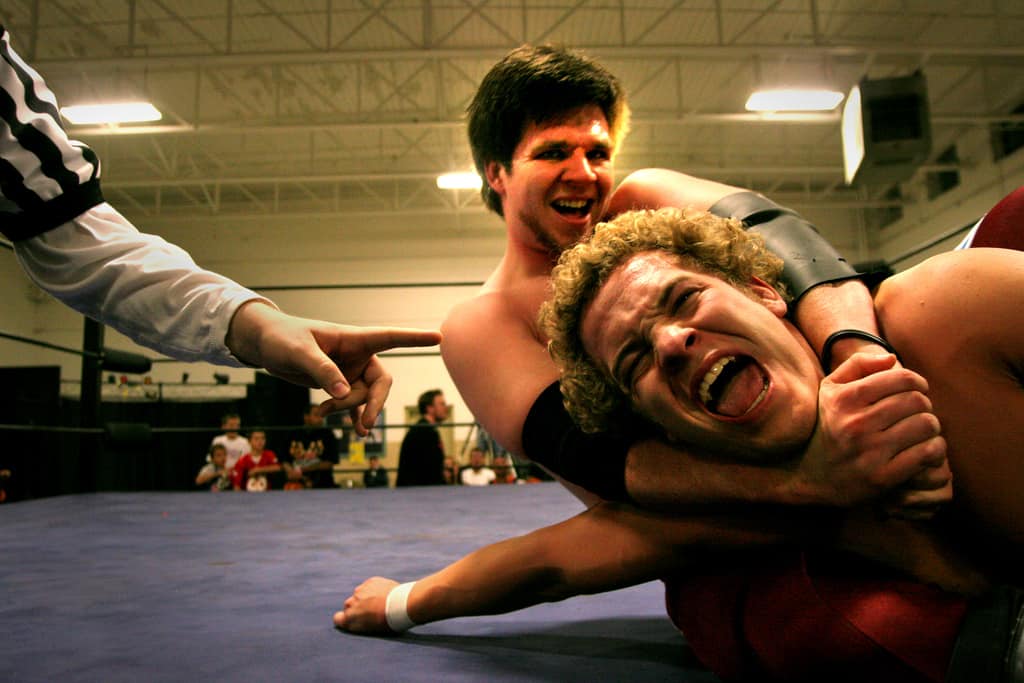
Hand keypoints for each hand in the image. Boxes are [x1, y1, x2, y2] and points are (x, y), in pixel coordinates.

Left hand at [226, 301, 440, 433]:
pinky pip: (353, 404)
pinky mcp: (337, 385)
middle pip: (380, 382)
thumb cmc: (282, 339)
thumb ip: (322, 371)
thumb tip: (344, 394)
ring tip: (322, 413)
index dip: (414, 339)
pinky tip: (357, 433)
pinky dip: (352, 417)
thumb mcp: (299, 353)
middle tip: (363, 426)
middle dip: (373, 403)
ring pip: (362, 397)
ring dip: (348, 409)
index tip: (439, 338)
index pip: (390, 337)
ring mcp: (349, 371)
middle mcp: (357, 355)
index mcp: (354, 339)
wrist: (265, 345)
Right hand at [333, 577, 398, 633]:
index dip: (345, 619)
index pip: (338, 619)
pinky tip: (385, 593)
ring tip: (380, 602)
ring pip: (360, 594)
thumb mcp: (369, 628)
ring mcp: (360, 590)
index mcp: (350, 618)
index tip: (353, 619)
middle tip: (371, 611)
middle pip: (349, 605)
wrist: (400, 605)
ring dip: (366, 597)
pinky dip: (375, 589)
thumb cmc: (387, 622)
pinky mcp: (370, 581)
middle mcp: (351, 603)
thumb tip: (356, 619)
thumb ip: (358, 623)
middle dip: (357, 607)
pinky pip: (370, 585)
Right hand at [794, 352, 950, 512]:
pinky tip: (927, 450)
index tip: (917, 390)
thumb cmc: (829, 427)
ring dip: (931, 427)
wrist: (812, 476)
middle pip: (916, 401)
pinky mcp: (882, 477)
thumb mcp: (831, 391)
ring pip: (925, 425)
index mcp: (844, 399)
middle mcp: (855, 424)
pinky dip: (935, 450)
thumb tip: (891, 358)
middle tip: (918, 413)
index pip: (901, 379)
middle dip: (924, 405)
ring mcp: (869, 452)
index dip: (917, 381)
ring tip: (922, 431)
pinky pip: (926, 453)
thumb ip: (857, 365)